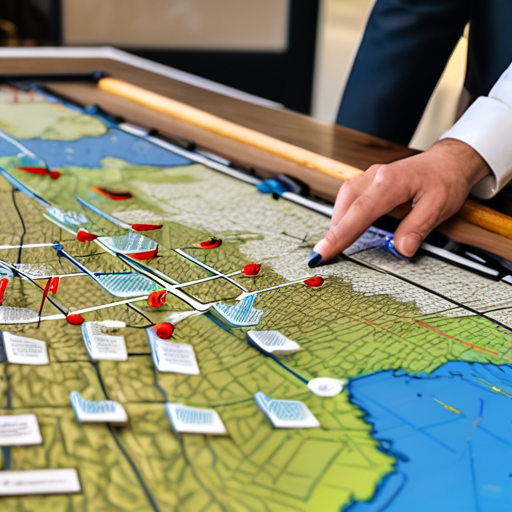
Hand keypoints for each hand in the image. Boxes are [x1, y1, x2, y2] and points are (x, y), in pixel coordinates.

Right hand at [308, 138, 491, 266]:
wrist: (450, 159)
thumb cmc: (445, 179)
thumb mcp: (439, 206)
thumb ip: (417, 228)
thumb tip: (402, 249)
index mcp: (389, 183)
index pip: (359, 212)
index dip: (339, 235)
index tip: (324, 252)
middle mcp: (375, 176)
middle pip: (345, 206)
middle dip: (333, 233)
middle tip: (323, 256)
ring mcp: (370, 176)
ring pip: (343, 200)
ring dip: (338, 223)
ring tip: (334, 245)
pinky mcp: (369, 180)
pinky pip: (348, 197)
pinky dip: (343, 215)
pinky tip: (345, 227)